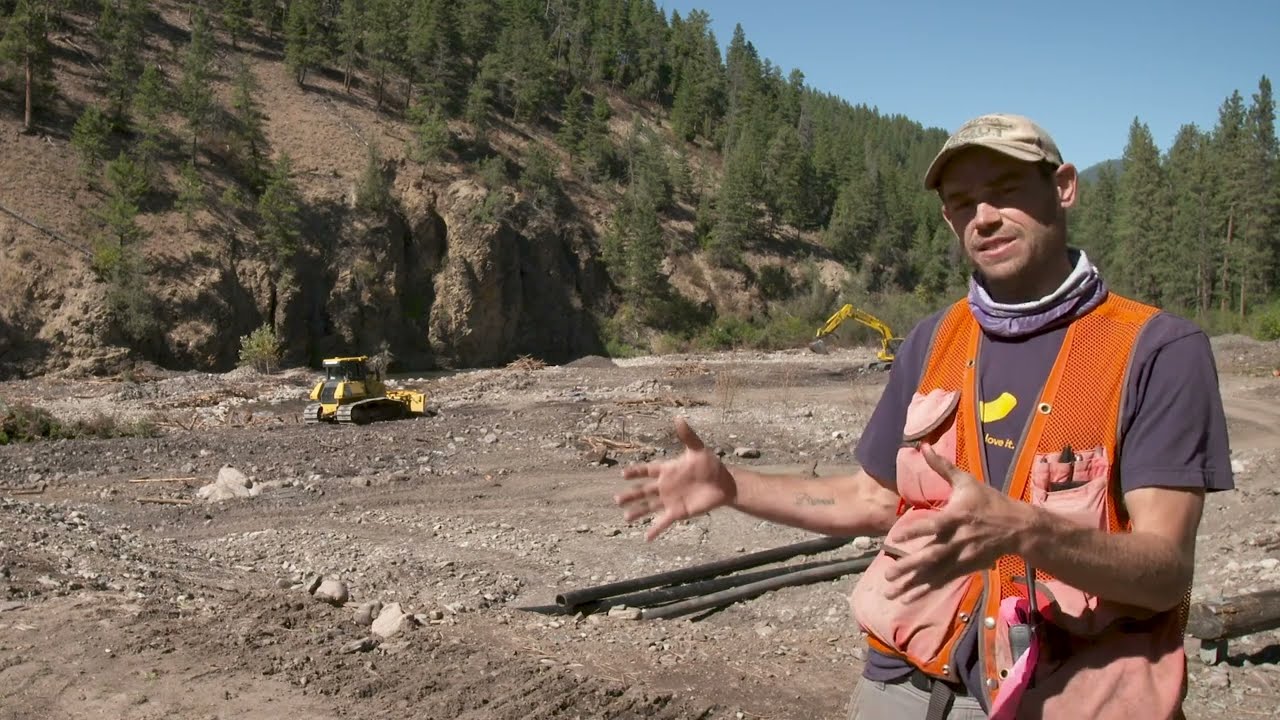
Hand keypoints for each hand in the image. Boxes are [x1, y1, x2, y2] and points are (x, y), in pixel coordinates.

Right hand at [613, 417, 735, 540]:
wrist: (724, 484)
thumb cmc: (711, 465)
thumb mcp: (698, 449)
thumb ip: (687, 436)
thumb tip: (678, 417)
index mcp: (667, 470)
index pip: (647, 470)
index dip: (635, 472)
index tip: (623, 473)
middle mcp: (665, 486)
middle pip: (644, 491)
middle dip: (631, 495)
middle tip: (617, 499)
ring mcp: (670, 500)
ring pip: (649, 507)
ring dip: (638, 512)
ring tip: (626, 518)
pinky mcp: (678, 512)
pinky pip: (664, 522)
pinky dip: (655, 530)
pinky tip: (646, 537)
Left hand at [881, 443, 1030, 602]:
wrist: (1017, 527)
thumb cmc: (989, 501)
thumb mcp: (967, 481)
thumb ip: (942, 466)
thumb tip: (923, 446)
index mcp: (955, 518)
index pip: (933, 526)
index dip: (914, 532)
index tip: (895, 538)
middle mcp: (956, 541)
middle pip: (930, 556)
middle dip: (908, 567)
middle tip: (887, 574)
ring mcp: (960, 557)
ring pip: (933, 574)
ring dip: (912, 584)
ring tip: (890, 593)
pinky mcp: (964, 568)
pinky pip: (941, 581)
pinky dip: (924, 590)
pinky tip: (907, 598)